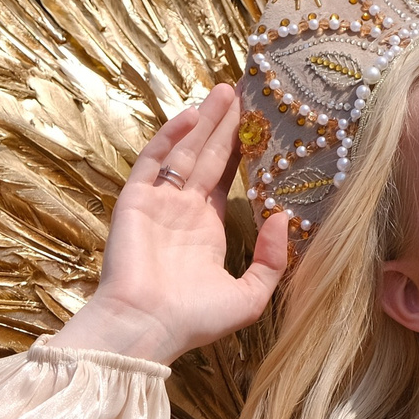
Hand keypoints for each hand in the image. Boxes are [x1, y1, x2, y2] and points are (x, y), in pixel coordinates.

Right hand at [51, 84, 290, 364]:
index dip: (240, 150)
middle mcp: (182, 211)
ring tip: (225, 91)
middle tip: (242, 91)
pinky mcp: (135, 200)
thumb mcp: (248, 297)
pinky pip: (153, 161)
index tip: (259, 123)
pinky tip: (191, 116)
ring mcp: (157, 203)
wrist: (146, 327)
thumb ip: (272, 260)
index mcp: (206, 230)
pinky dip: (170, 137)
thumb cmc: (194, 320)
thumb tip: (283, 216)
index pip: (224, 178)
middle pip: (206, 156)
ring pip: (184, 151)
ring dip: (203, 121)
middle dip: (224, 125)